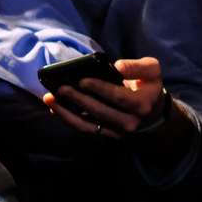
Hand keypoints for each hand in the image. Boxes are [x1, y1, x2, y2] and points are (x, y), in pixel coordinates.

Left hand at [42, 57, 167, 137]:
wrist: (152, 114)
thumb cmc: (147, 87)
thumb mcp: (151, 71)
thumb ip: (137, 67)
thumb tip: (117, 67)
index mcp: (141, 104)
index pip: (118, 98)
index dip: (99, 89)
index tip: (82, 80)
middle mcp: (129, 122)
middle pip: (100, 112)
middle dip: (79, 99)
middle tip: (61, 88)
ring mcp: (116, 131)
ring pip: (88, 125)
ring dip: (66, 112)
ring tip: (50, 98)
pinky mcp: (105, 134)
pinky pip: (84, 129)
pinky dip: (68, 119)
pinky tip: (54, 107)